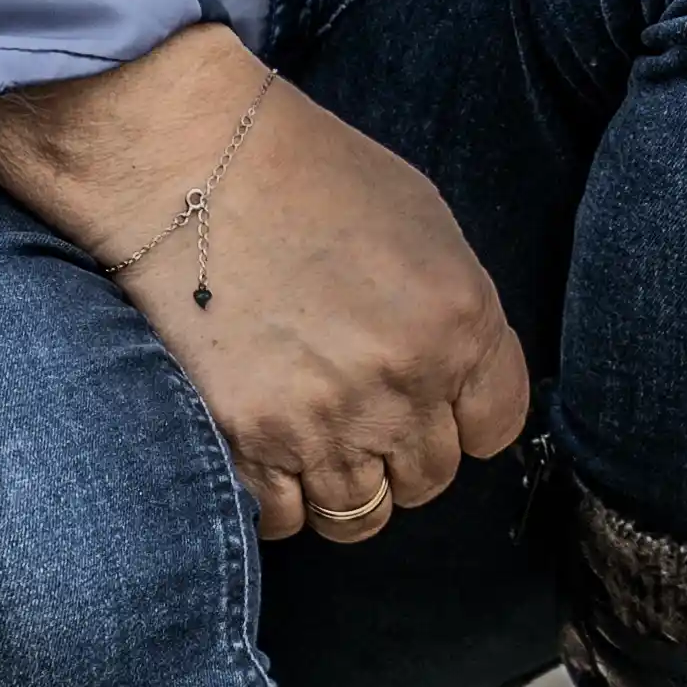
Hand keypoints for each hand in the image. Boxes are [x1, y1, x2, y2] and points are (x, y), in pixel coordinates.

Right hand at [0, 25, 532, 545]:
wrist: (189, 165)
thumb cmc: (308, 175)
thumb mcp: (425, 224)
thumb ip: (457, 315)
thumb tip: (461, 378)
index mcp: (459, 323)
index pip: (497, 426)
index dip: (466, 417)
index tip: (437, 403)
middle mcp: (401, 385)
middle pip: (430, 478)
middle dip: (403, 452)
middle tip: (363, 412)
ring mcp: (321, 424)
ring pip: (360, 515)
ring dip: (344, 485)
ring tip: (314, 436)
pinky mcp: (243, 444)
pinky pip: (283, 520)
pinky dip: (278, 499)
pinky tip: (265, 450)